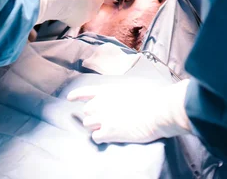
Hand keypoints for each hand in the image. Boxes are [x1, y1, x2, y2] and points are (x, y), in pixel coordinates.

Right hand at [31, 0, 103, 26]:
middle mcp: (95, 10)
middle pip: (90, 5)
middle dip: (83, 1)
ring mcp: (85, 19)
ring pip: (82, 13)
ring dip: (76, 8)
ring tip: (67, 1)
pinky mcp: (75, 24)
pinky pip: (73, 19)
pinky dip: (69, 14)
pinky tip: (63, 7)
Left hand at [68, 79, 190, 143]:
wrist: (156, 111)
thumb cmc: (148, 98)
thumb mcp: (129, 88)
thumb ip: (116, 94)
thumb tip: (114, 100)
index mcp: (106, 90)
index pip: (85, 92)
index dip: (76, 95)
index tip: (70, 98)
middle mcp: (101, 103)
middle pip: (86, 111)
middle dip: (93, 115)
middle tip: (105, 118)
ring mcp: (103, 118)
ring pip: (88, 124)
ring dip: (96, 126)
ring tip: (109, 127)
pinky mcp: (109, 132)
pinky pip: (96, 137)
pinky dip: (101, 137)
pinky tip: (109, 136)